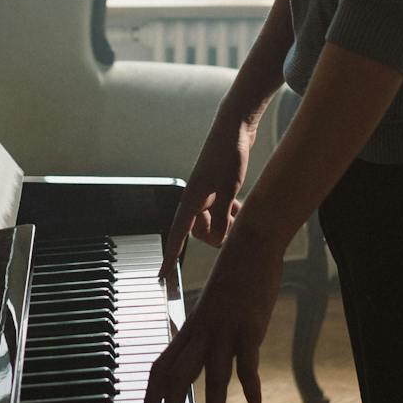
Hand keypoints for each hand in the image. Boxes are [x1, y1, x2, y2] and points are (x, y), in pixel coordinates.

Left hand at [142, 221, 283, 402]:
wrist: (250, 243)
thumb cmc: (235, 272)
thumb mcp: (213, 304)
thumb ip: (209, 328)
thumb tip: (210, 348)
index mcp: (191, 327)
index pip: (161, 366)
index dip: (152, 394)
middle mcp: (201, 331)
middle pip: (176, 377)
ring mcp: (224, 330)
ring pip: (210, 379)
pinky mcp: (248, 328)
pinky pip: (247, 366)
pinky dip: (251, 391)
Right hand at [159, 113, 257, 273]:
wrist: (234, 126)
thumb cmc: (229, 154)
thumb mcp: (230, 188)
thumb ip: (223, 216)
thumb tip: (219, 240)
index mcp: (193, 199)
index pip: (178, 235)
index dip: (169, 257)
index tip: (161, 277)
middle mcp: (195, 197)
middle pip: (200, 231)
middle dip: (216, 235)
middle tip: (234, 227)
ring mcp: (205, 192)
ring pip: (212, 221)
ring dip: (226, 222)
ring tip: (240, 212)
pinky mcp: (216, 186)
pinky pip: (218, 210)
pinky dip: (229, 212)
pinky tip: (240, 205)